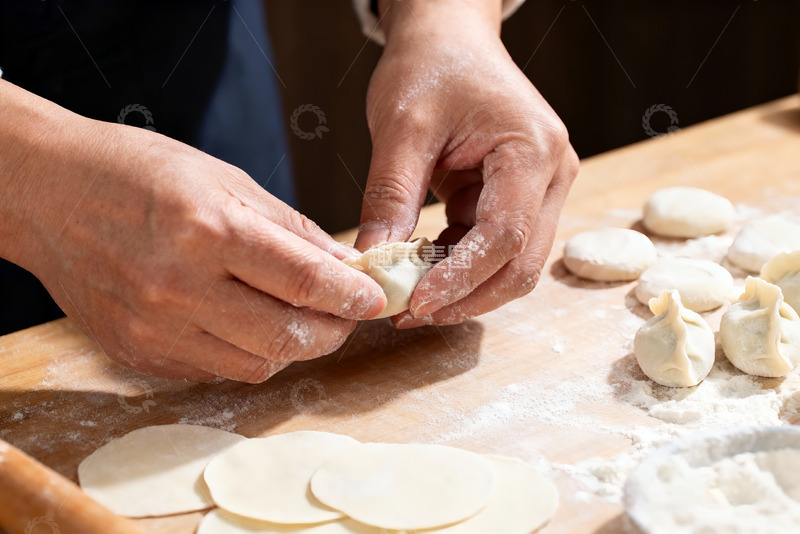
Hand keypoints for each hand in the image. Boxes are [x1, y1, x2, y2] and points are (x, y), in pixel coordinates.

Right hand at [0, 81, 385, 381]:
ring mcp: (155, 329)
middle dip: (333, 331)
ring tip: (298, 316)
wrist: (47, 194)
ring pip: (257, 365)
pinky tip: (245, 322)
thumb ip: (290, 230)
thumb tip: (343, 266)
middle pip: (287, 337)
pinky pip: (216, 371)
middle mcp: (179, 287)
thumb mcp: (224, 180)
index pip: (304, 282)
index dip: (352, 296)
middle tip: (345, 314)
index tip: (376, 299)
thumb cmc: (136, 173)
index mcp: (207, 230)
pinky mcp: (138, 354)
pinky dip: (246, 352)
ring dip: (292, 346)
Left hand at [355, 0, 578, 327]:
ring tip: (408, 297)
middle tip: (409, 313)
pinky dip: (458, 266)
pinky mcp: (517, 197)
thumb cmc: (431, 66)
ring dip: (462, 288)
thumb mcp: (402, 127)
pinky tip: (420, 271)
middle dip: (466, 297)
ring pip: (510, 265)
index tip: (414, 304)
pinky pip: (492, 248)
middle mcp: (550, 175)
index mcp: (532, 151)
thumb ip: (390, 196)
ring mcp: (539, 189)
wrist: (449, 37)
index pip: (505, 237)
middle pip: (521, 264)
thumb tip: (373, 263)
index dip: (461, 280)